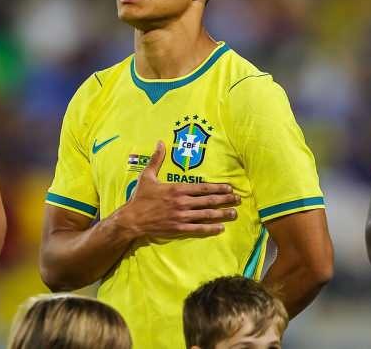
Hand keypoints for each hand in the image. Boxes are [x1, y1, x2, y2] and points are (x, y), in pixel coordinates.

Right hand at [118, 141, 239, 238]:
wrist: (132, 219)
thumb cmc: (140, 197)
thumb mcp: (147, 176)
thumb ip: (157, 159)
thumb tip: (160, 142)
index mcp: (177, 189)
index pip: (202, 188)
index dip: (218, 188)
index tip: (229, 188)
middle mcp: (182, 202)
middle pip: (208, 201)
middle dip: (225, 200)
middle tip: (238, 199)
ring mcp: (181, 216)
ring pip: (206, 215)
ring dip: (222, 214)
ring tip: (234, 213)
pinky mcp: (179, 228)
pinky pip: (198, 229)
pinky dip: (210, 228)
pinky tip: (220, 227)